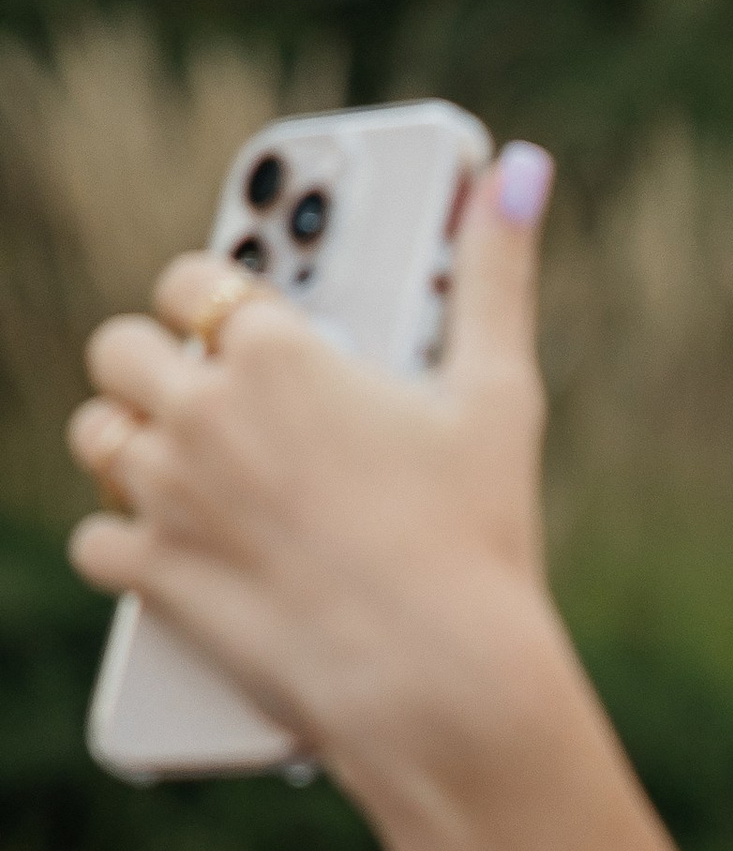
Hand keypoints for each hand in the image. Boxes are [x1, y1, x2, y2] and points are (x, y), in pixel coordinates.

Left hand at [64, 143, 567, 797]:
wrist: (439, 677)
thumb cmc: (478, 534)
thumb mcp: (498, 392)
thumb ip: (496, 272)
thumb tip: (520, 174)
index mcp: (276, 353)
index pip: (193, 280)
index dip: (208, 294)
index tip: (229, 313)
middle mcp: (203, 412)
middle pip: (123, 350)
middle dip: (157, 364)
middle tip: (206, 391)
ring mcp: (167, 496)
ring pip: (95, 437)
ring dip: (128, 441)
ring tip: (182, 457)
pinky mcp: (153, 576)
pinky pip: (94, 540)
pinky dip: (123, 543)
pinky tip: (164, 544)